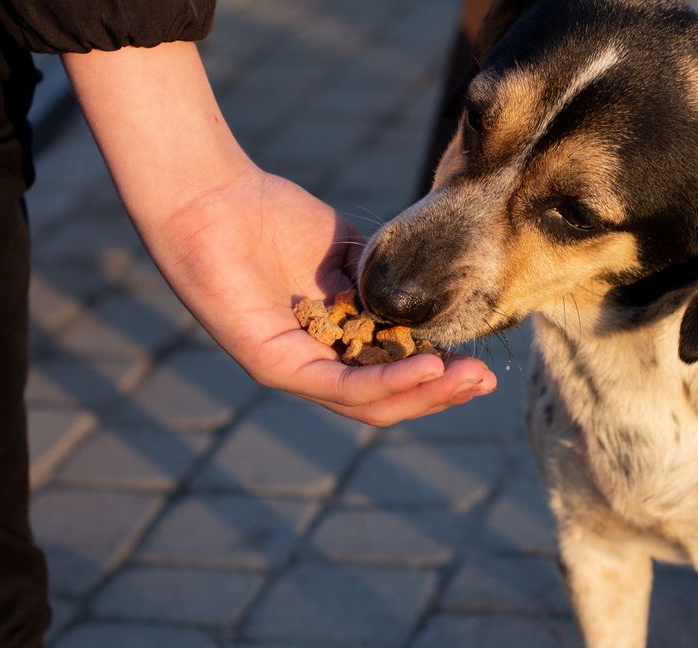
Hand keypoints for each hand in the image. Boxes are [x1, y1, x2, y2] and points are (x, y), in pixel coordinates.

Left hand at [62, 42, 495, 426]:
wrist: (214, 194)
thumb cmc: (273, 217)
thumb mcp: (350, 255)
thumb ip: (384, 286)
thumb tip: (425, 309)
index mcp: (332, 341)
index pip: (391, 375)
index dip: (437, 377)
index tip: (478, 365)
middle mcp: (313, 363)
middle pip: (385, 400)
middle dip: (440, 395)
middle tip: (483, 381)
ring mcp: (292, 368)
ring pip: (368, 403)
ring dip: (423, 394)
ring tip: (466, 379)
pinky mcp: (273, 364)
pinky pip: (339, 384)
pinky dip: (388, 380)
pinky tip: (427, 368)